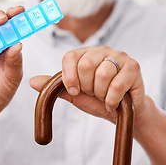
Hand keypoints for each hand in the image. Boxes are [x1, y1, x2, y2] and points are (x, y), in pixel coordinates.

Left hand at [30, 46, 145, 123]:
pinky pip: (117, 85)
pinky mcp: (134, 67)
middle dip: (87, 87)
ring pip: (102, 74)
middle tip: (94, 94)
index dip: (69, 78)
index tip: (75, 91)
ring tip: (105, 98)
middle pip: (85, 65)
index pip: (70, 57)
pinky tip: (114, 103)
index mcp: (86, 54)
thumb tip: (31, 81)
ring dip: (101, 94)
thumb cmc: (98, 101)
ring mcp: (120, 56)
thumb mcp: (75, 95)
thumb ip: (56, 87)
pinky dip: (112, 100)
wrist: (122, 113)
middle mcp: (102, 50)